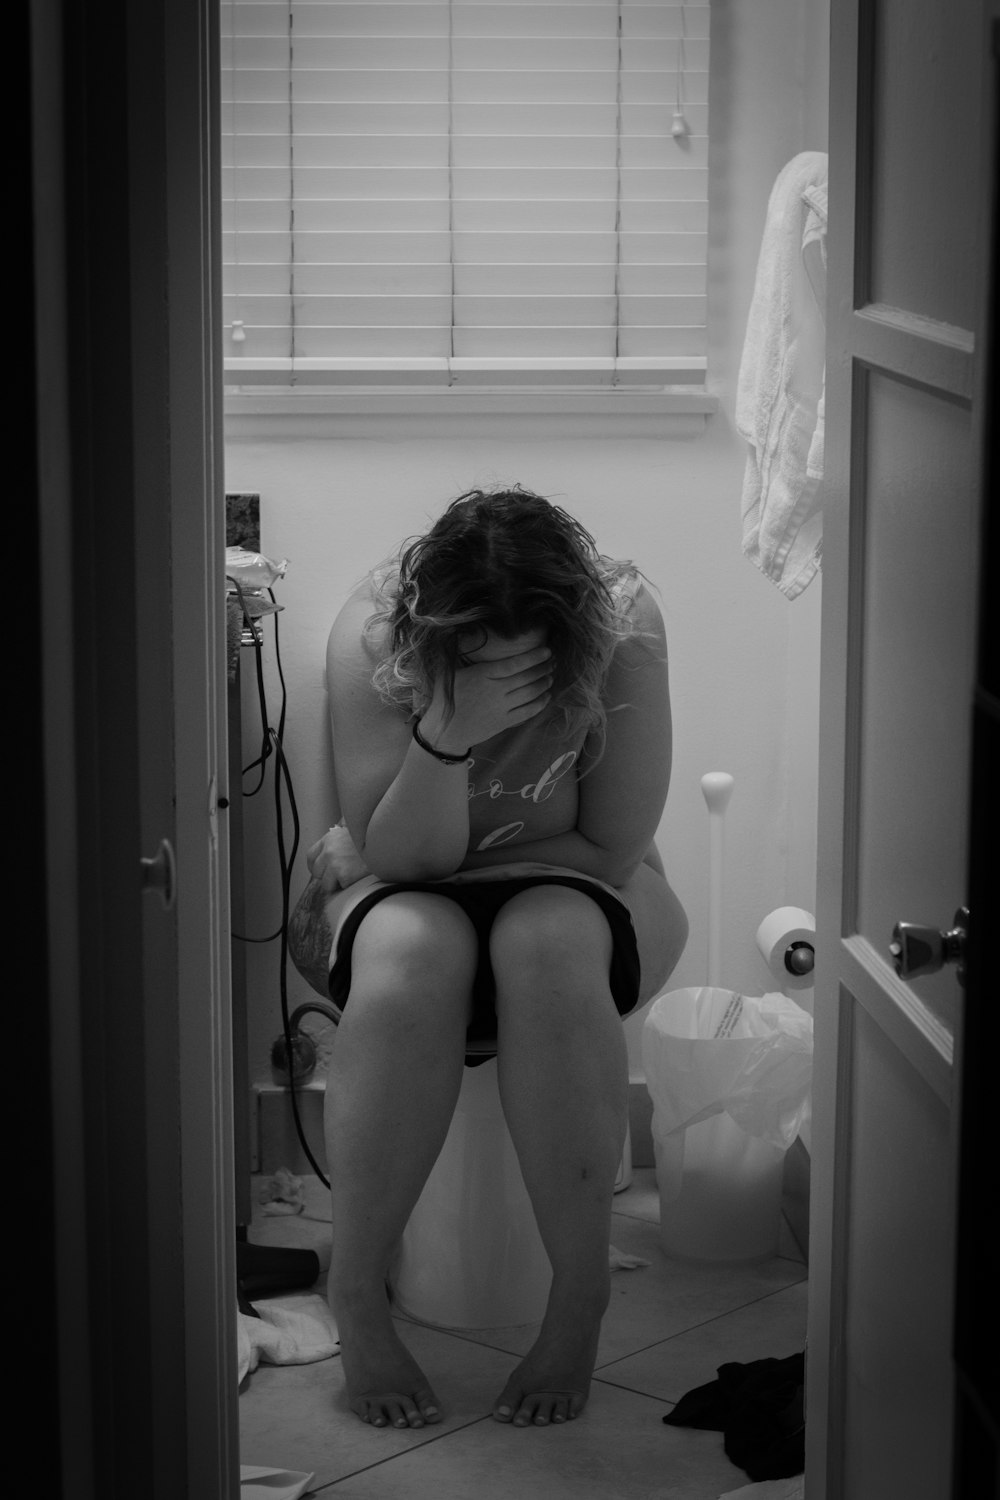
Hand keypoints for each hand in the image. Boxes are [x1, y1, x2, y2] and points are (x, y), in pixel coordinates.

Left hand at [306, 823, 369, 891]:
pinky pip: (338, 889)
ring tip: (352, 877)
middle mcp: (329, 849)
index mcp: (330, 838)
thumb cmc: (373, 843)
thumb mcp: (353, 834)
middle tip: (341, 876)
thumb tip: (330, 851)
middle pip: (316, 871)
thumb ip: (340, 841)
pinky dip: (347, 887)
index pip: (311, 855)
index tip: (324, 871)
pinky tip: (358, 878)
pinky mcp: (342, 874)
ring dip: (337, 884)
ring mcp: (334, 862)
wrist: (387, 849)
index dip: (317, 866)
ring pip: (325, 883)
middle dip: (327, 877)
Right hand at [421, 644, 553, 750]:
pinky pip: (528, 712)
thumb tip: (460, 629)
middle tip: (553, 661)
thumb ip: (459, 653)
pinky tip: (547, 696)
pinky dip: (541, 703)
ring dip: (544, 683)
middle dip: (544, 668)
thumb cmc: (446, 699)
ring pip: (530, 693)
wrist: (445, 732)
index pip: (514, 664)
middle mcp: (495, 691)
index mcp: (482, 675)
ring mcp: (501, 708)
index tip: (547, 651)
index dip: (534, 657)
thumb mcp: (448, 672)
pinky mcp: (505, 722)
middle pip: (527, 677)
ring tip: (551, 676)